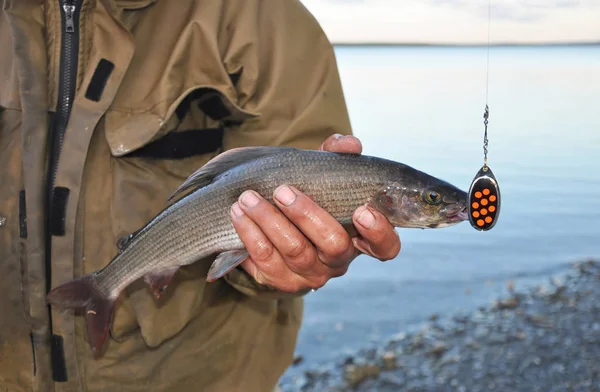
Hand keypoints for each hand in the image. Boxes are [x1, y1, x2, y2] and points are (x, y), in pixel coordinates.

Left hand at [230, 134, 400, 292]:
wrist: (271, 224)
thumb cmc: (306, 197)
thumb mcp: (322, 176)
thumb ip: (337, 157)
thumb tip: (349, 144)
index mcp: (358, 237)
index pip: (385, 246)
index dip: (379, 233)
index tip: (362, 211)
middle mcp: (338, 261)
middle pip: (334, 245)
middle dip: (307, 215)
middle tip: (282, 191)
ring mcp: (309, 274)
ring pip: (294, 252)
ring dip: (269, 221)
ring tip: (248, 197)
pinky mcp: (280, 280)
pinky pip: (265, 261)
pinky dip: (250, 234)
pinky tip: (239, 214)